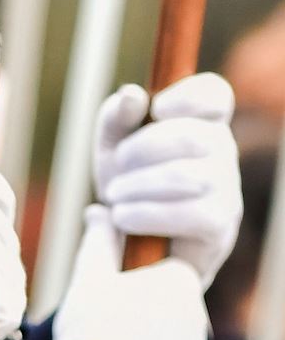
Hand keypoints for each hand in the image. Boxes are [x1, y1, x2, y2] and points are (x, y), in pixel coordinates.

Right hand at [53, 207, 207, 339]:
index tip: (107, 304)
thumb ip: (99, 240)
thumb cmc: (91, 329)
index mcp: (180, 282)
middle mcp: (199, 318)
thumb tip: (100, 210)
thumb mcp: (88, 278)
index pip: (159, 277)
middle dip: (140, 320)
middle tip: (103, 334)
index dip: (130, 288)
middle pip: (164, 314)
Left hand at [94, 74, 240, 285]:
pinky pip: (189, 213)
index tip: (156, 109)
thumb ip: (117, 117)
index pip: (215, 94)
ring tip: (115, 195)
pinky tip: (123, 218)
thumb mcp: (113, 146)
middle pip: (192, 135)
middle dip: (141, 149)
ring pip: (186, 175)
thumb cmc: (129, 184)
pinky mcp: (220, 223)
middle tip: (117, 167)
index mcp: (202, 122)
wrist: (134, 244)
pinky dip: (146, 214)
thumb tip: (132, 95)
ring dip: (138, 185)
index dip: (188, 96)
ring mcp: (227, 187)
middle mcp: (223, 150)